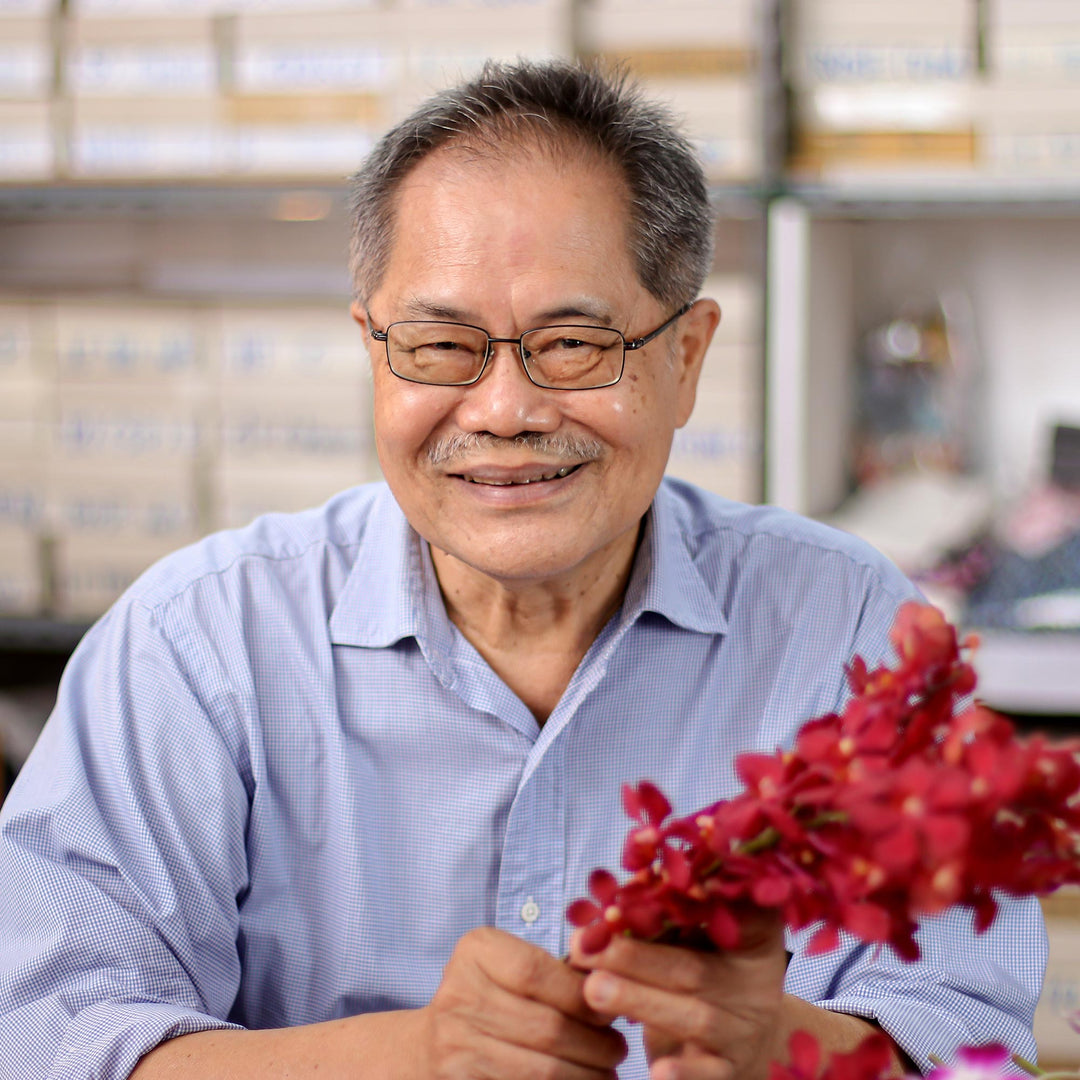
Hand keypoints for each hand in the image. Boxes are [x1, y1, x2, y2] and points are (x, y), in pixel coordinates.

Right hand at [421, 926, 627, 1078]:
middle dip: (594, 1043)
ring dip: (585, 1076)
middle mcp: (460, 995)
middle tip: (619, 1049)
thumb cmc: (484, 996)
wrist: (426, 1047)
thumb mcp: (504, 965)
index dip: (581, 995)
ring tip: (609, 1073)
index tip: (610, 1010)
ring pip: (540, 1069)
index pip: (536, 972)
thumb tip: (613, 980)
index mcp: (476, 953)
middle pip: (544, 1025)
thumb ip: (551, 968)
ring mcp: (456, 1044)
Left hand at [570, 912, 787, 1079]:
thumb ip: (664, 916)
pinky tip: (656, 1072)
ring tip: (593, 989)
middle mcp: (754, 981)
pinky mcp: (730, 1069)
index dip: (691, 899)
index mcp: (751, 937)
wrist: (748, 1043)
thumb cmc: (707, 973)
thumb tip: (606, 894)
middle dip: (635, 956)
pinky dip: (684, 1074)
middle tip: (587, 945)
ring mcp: (744, 1027)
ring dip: (639, 1001)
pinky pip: (707, 1073)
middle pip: (693, 966)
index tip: (646, 882)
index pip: (730, 912)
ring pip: (694, 1016)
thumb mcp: (698, 938)